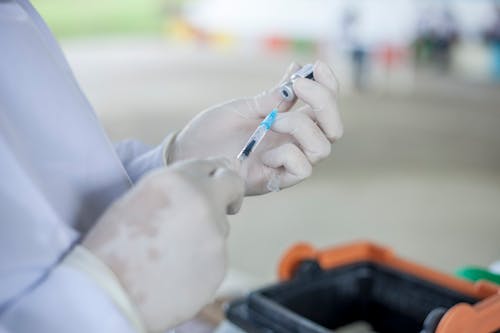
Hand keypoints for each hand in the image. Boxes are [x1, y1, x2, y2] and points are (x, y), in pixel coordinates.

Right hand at [82, 158, 243, 331]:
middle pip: (233, 185)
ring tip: (172, 253)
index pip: (211, 165)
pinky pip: (216, 256)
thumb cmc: (111, 247)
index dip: (211, 176)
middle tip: (224, 204)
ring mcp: (215, 235)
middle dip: (229, 193)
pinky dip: (202, 262)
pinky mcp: (220, 266)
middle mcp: (203, 202)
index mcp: (177, 179)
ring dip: (206, 233)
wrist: (108, 295)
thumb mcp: (138, 198)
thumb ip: (175, 187)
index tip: (212, 184)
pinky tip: (176, 273)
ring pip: (221, 227)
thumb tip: (201, 185)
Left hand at [169, 61, 342, 194]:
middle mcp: (293, 144)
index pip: (326, 108)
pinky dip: (287, 154)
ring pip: (322, 148)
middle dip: (324, 103)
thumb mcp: (244, 107)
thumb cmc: (212, 131)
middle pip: (334, 129)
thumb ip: (273, 96)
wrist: (188, 154)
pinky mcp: (274, 180)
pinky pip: (302, 169)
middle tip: (297, 88)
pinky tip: (263, 153)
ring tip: (271, 121)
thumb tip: (298, 69)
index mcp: (289, 125)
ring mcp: (285, 163)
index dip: (329, 85)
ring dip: (301, 126)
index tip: (316, 65)